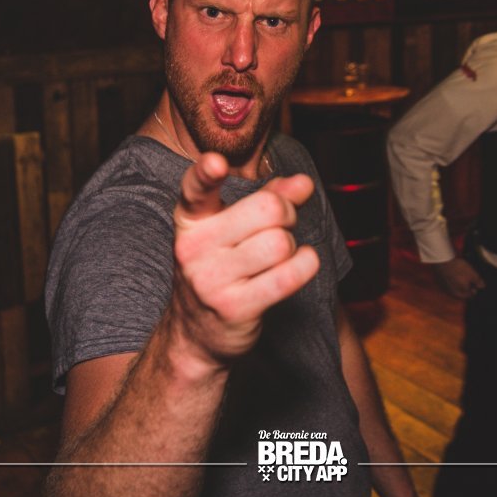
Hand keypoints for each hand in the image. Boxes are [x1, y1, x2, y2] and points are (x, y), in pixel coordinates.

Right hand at [165, 153, 319, 371]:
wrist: (197, 333)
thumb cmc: (222, 268)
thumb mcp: (233, 228)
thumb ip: (268, 198)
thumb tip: (303, 183)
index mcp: (191, 220)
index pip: (195, 189)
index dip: (206, 173)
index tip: (216, 163)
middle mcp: (194, 247)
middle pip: (268, 209)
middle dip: (287, 215)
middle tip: (280, 228)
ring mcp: (211, 280)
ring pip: (281, 243)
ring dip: (292, 247)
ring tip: (279, 256)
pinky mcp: (234, 308)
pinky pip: (289, 276)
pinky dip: (305, 266)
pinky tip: (298, 266)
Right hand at [430, 257, 484, 299]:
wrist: (443, 261)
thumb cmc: (459, 269)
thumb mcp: (473, 274)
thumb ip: (478, 281)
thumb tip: (482, 286)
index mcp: (461, 293)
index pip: (470, 296)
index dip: (474, 291)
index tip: (476, 285)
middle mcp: (452, 294)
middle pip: (462, 294)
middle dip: (466, 288)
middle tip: (469, 280)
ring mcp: (445, 288)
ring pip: (454, 289)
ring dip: (458, 285)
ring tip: (461, 277)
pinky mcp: (440, 282)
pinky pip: (448, 284)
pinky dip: (452, 282)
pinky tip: (454, 275)